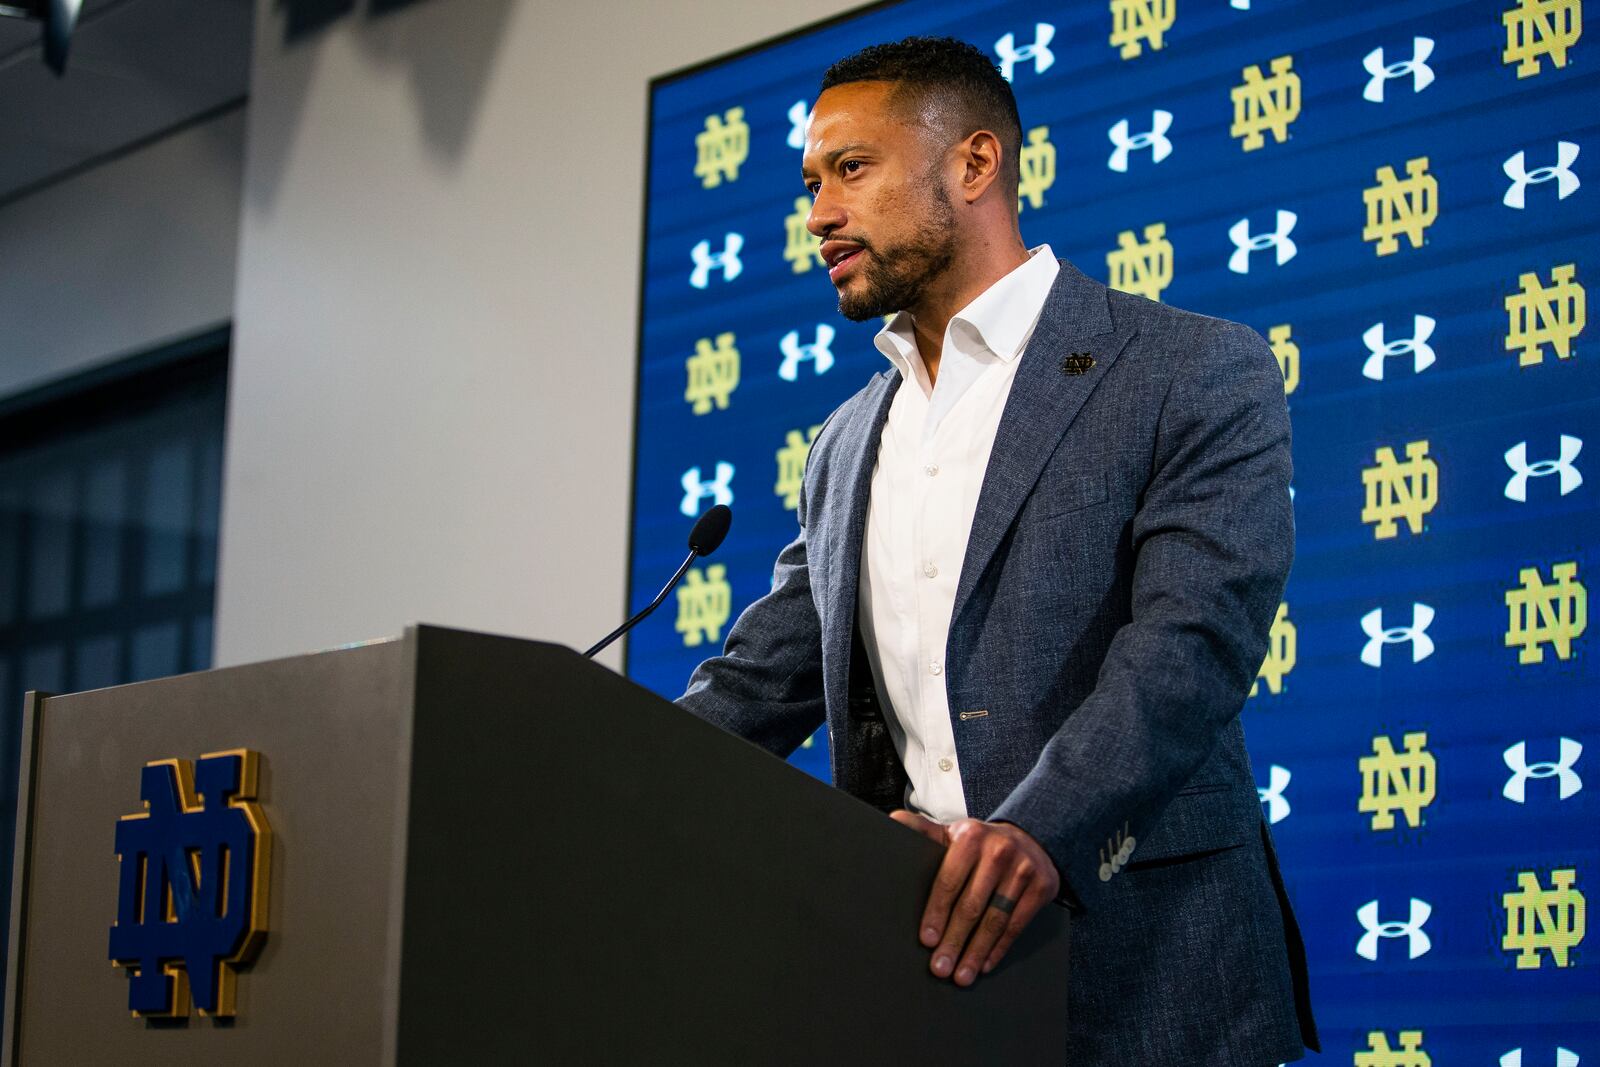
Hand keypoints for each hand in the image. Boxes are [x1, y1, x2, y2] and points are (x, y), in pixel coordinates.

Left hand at [889, 811, 1060, 986]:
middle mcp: (999, 851)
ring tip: (961, 976)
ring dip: (976, 952)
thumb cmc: (978, 844)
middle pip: (971, 906)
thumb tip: (891, 821)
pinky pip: (1017, 925)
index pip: (949, 881)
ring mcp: (1023, 869)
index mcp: (970, 837)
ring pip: (995, 920)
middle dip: (953, 941)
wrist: (1030, 838)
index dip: (936, 913)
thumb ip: (922, 829)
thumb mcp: (952, 833)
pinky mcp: (1042, 886)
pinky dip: (999, 948)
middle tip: (940, 968)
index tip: (926, 940)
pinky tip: (985, 965)